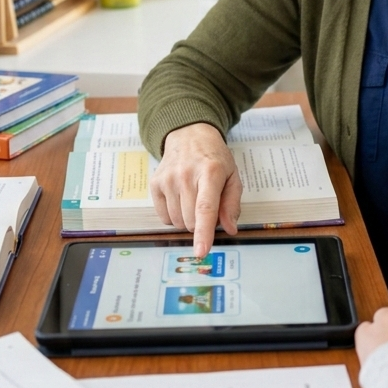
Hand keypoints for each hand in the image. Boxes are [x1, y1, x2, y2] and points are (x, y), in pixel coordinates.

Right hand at [149, 122, 241, 257]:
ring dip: (188, 219)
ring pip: (177, 222)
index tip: (201, 251)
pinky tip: (180, 199)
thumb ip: (232, 204)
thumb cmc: (214, 159)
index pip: (205, 208)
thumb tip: (230, 229)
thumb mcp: (232, 176)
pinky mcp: (154, 184)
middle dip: (201, 222)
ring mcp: (167, 179)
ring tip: (193, 198)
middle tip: (206, 203)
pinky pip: (164, 218)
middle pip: (191, 221)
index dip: (204, 233)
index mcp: (210, 172)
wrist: (189, 136)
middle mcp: (186, 175)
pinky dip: (174, 216)